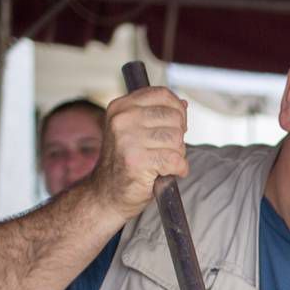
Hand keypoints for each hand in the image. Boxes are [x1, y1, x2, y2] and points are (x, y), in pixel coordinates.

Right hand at [87, 85, 189, 217]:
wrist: (106, 194)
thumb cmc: (126, 162)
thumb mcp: (135, 130)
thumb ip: (156, 115)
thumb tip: (183, 104)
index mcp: (121, 107)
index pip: (163, 95)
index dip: (177, 111)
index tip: (172, 127)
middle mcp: (122, 120)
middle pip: (174, 118)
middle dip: (177, 137)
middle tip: (164, 151)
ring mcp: (128, 140)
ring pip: (177, 139)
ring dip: (177, 154)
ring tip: (161, 163)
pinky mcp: (137, 161)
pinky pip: (175, 160)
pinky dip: (179, 169)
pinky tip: (166, 173)